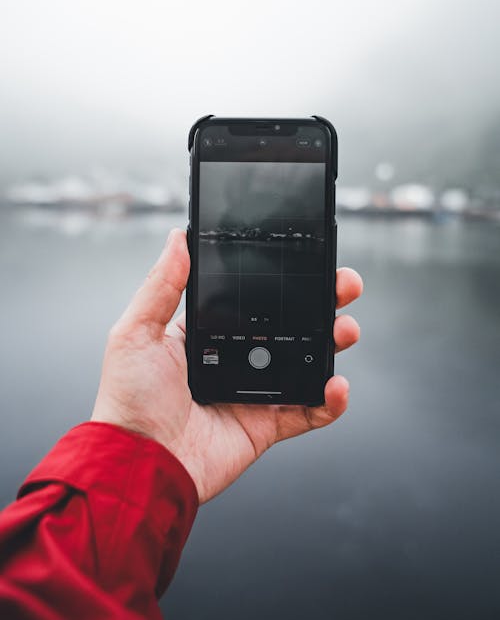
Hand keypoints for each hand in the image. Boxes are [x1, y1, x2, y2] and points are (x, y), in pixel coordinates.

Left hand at [92, 229, 362, 502]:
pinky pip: (308, 411)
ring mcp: (254, 392)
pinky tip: (336, 386)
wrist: (139, 464)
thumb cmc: (128, 400)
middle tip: (342, 287)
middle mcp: (235, 359)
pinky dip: (330, 401)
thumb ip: (161, 285)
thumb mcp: (137, 331)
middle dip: (322, 304)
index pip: (255, 299)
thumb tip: (177, 238)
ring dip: (333, 344)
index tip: (307, 260)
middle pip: (290, 326)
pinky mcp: (266, 425)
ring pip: (306, 362)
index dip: (283, 280)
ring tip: (344, 330)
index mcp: (208, 333)